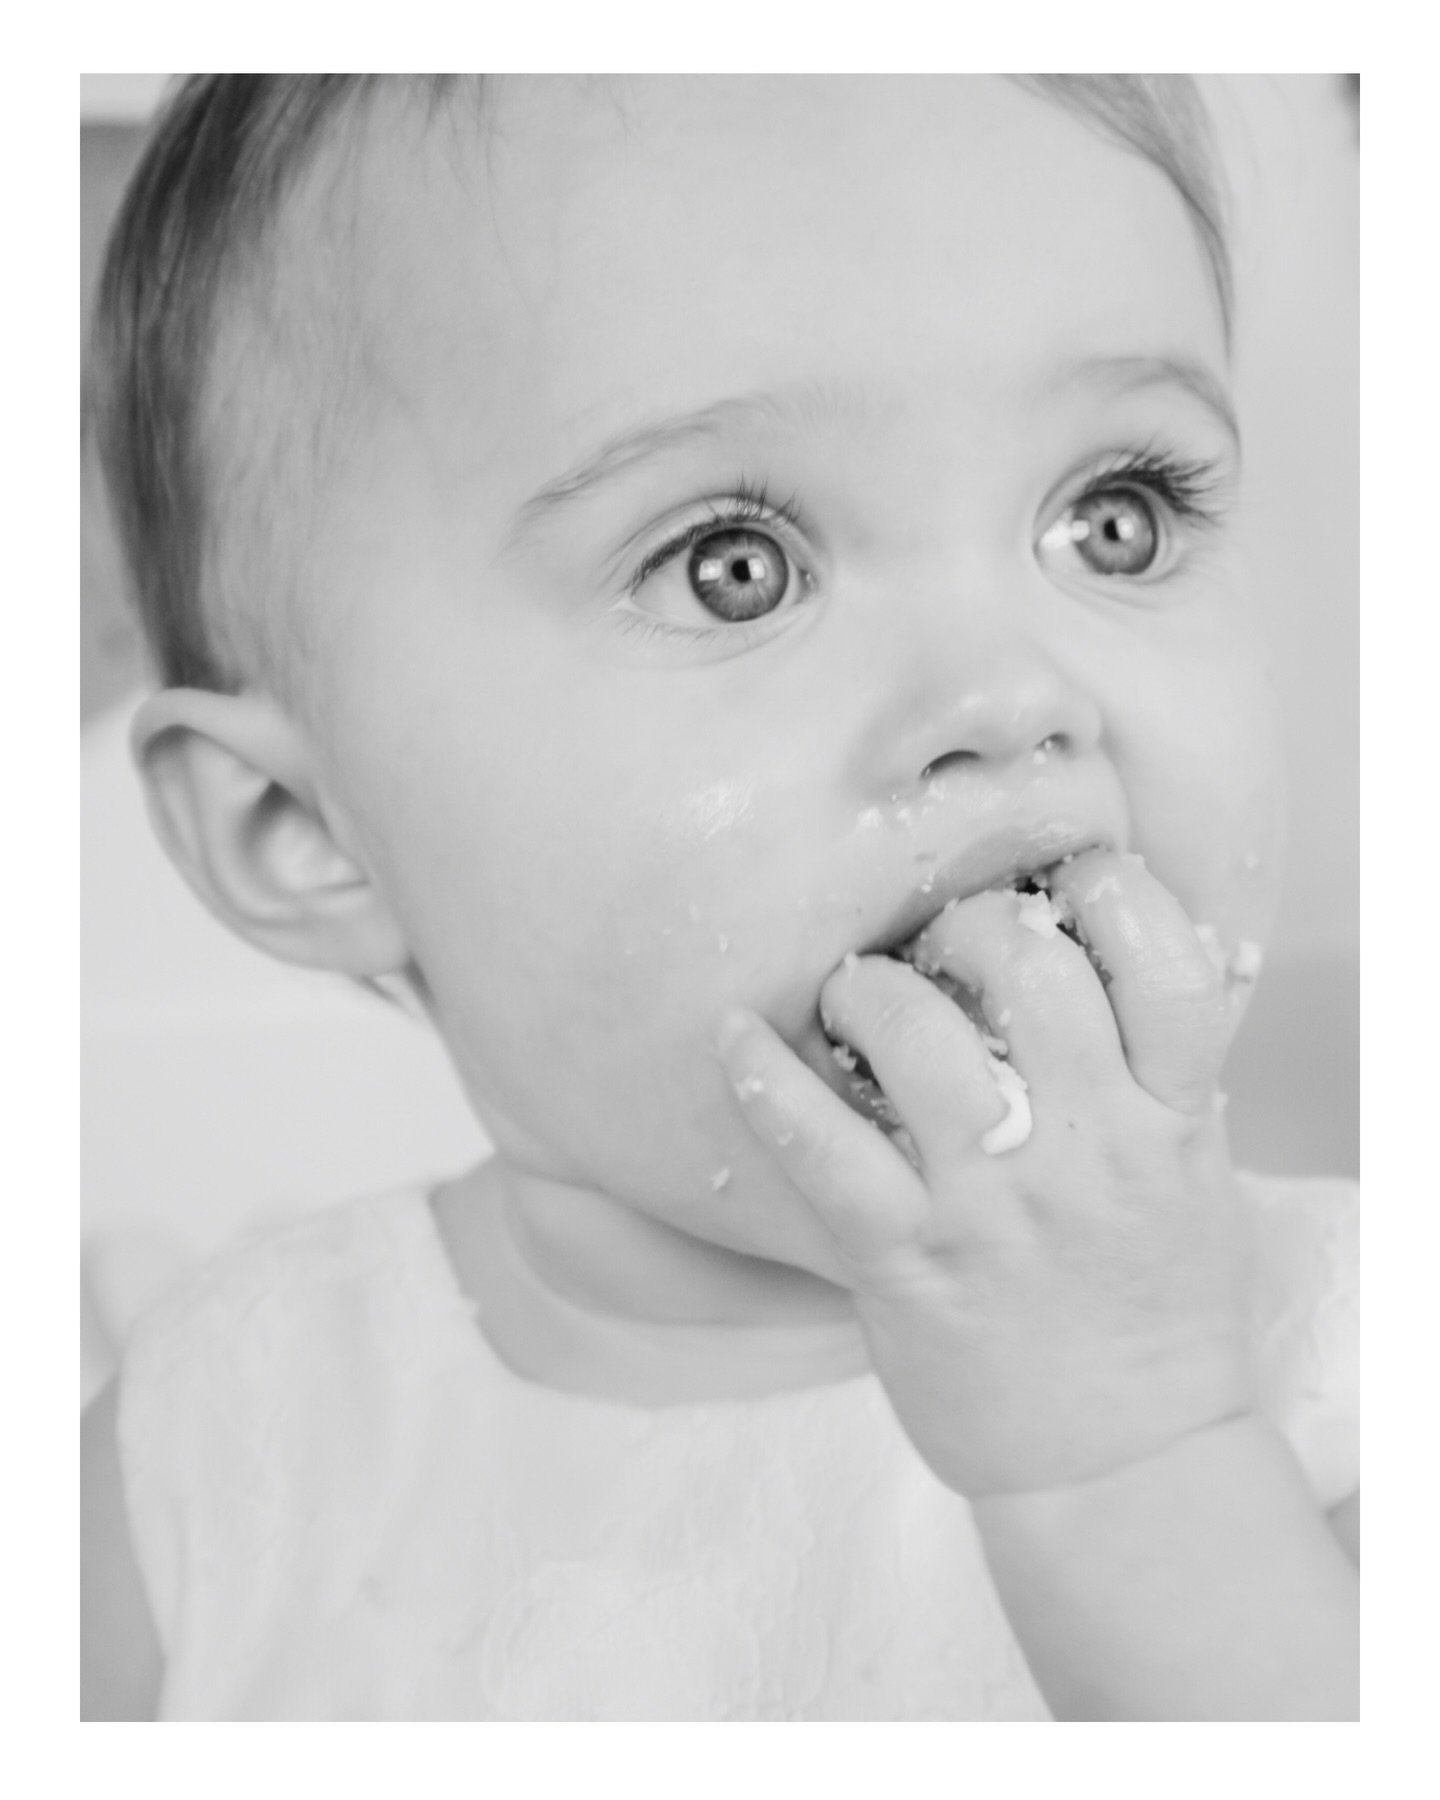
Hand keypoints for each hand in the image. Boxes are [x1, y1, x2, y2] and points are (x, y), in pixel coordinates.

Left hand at [716, 849, 1257, 1498]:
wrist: (1122, 1465)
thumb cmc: (1157, 1317)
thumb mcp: (1195, 1185)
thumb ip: (1156, 1082)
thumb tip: (1097, 970)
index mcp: (1174, 1123)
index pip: (1167, 961)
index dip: (1111, 891)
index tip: (1063, 881)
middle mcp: (1090, 1150)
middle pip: (1030, 969)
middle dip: (972, 921)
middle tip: (942, 941)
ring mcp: (993, 1205)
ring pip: (919, 1037)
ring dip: (871, 988)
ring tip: (858, 995)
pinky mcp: (906, 1261)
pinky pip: (821, 1150)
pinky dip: (764, 1081)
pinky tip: (733, 1036)